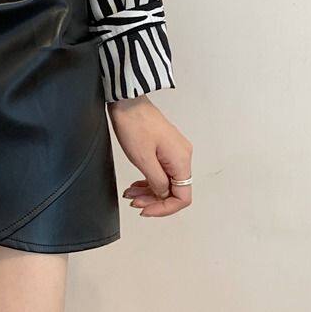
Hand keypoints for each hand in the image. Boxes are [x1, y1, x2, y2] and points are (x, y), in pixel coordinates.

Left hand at [107, 95, 192, 216]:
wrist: (127, 101)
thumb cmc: (134, 124)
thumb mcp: (143, 159)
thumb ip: (157, 182)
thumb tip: (163, 195)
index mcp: (181, 160)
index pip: (182, 197)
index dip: (164, 208)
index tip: (145, 210)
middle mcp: (183, 156)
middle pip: (174, 190)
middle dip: (154, 200)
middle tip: (134, 202)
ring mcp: (174, 151)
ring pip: (166, 182)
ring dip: (149, 191)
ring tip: (130, 194)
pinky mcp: (165, 147)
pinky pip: (161, 171)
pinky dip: (149, 180)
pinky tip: (136, 184)